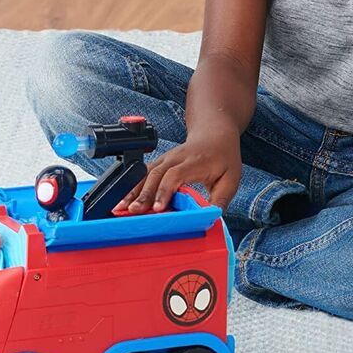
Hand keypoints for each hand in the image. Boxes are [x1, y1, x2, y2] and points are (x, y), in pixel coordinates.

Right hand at [113, 129, 241, 214]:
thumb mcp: (231, 179)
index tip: (158, 208)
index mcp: (195, 161)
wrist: (214, 133)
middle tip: (134, 211)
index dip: (164, 191)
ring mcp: (166, 158)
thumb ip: (220, 199)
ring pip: (146, 173)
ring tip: (121, 208)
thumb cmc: (223, 157)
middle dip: (144, 194)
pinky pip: (143, 173)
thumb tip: (210, 218)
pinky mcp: (160, 162)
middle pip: (156, 174)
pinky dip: (132, 187)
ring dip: (133, 190)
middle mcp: (177, 158)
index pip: (175, 175)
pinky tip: (123, 200)